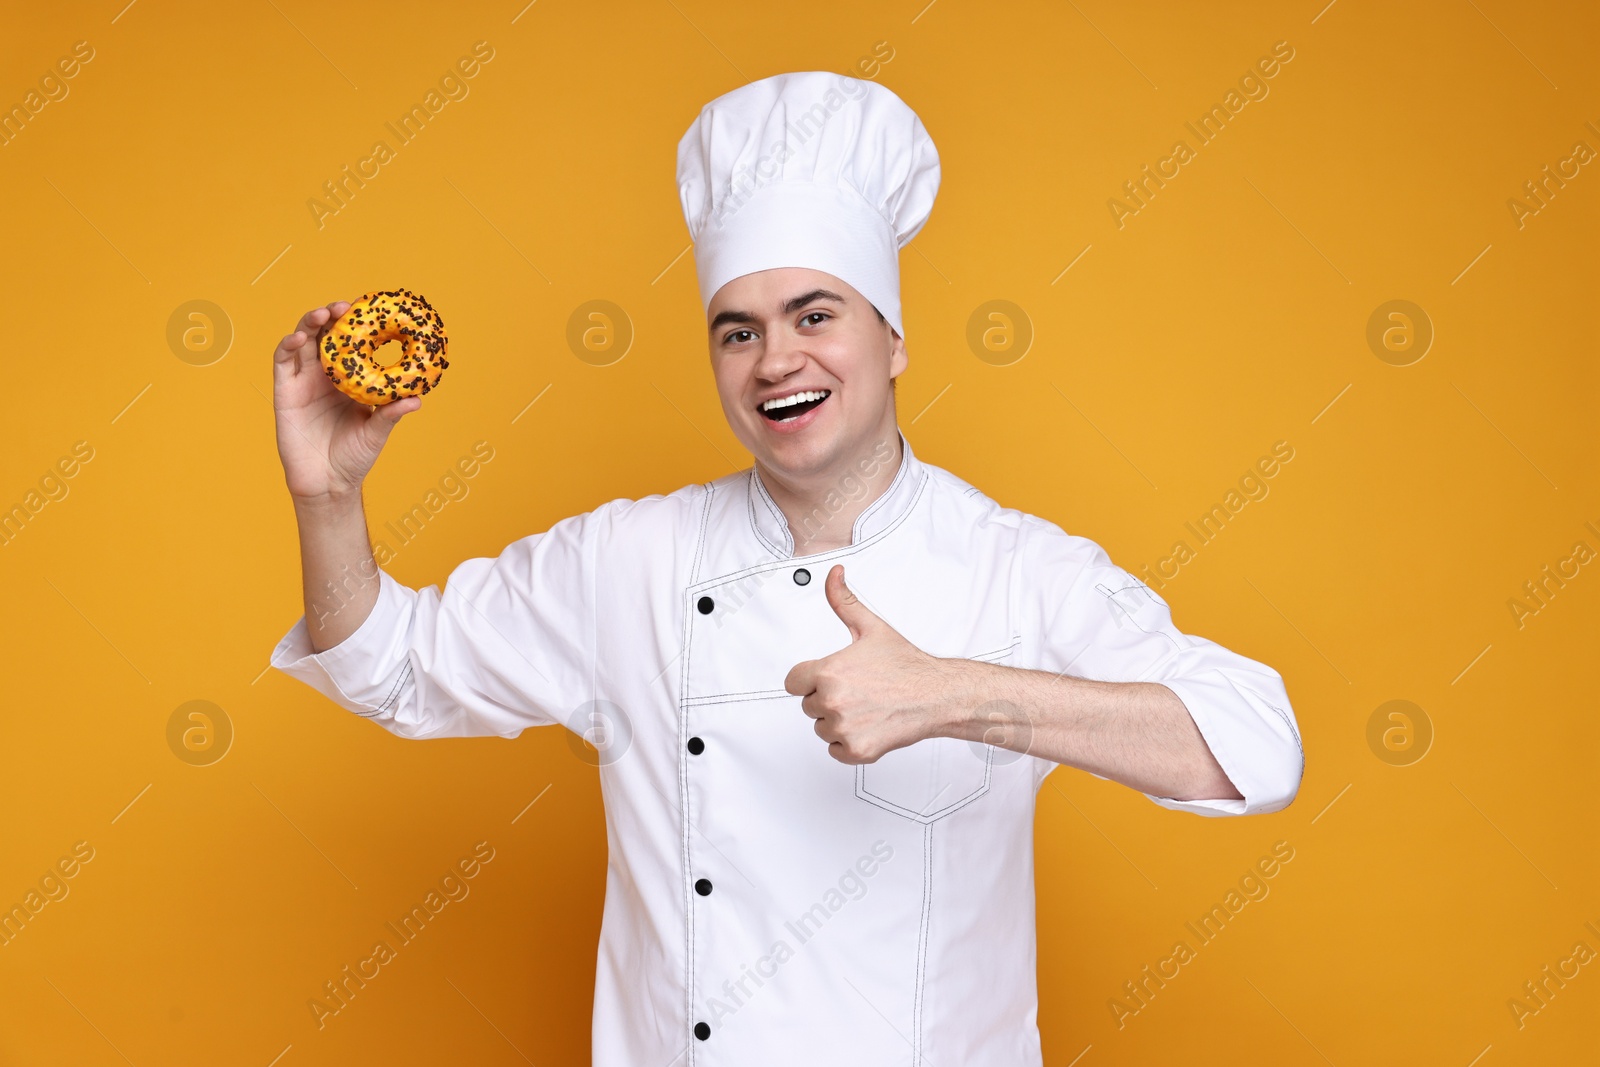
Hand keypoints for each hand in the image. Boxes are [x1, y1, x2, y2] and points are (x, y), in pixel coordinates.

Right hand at [271, 301, 420, 504]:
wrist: (327, 484)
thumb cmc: (354, 458)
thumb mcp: (376, 433)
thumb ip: (391, 415)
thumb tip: (416, 400)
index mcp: (349, 380)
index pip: (352, 344)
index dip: (357, 325)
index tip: (369, 310)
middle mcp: (325, 376)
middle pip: (325, 336)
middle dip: (332, 316)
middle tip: (344, 306)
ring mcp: (304, 381)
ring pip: (303, 342)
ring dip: (310, 323)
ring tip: (323, 314)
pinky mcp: (285, 392)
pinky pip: (283, 362)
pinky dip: (288, 345)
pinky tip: (298, 338)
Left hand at [784, 565, 963, 763]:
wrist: (936, 695)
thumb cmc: (907, 665)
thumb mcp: (871, 627)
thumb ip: (844, 601)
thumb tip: (833, 575)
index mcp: (828, 672)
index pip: (793, 683)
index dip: (810, 678)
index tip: (829, 677)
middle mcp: (832, 701)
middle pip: (808, 706)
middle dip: (828, 698)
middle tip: (859, 690)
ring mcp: (843, 728)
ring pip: (822, 729)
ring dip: (838, 721)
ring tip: (866, 706)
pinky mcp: (856, 750)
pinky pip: (835, 750)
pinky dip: (849, 742)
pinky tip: (869, 724)